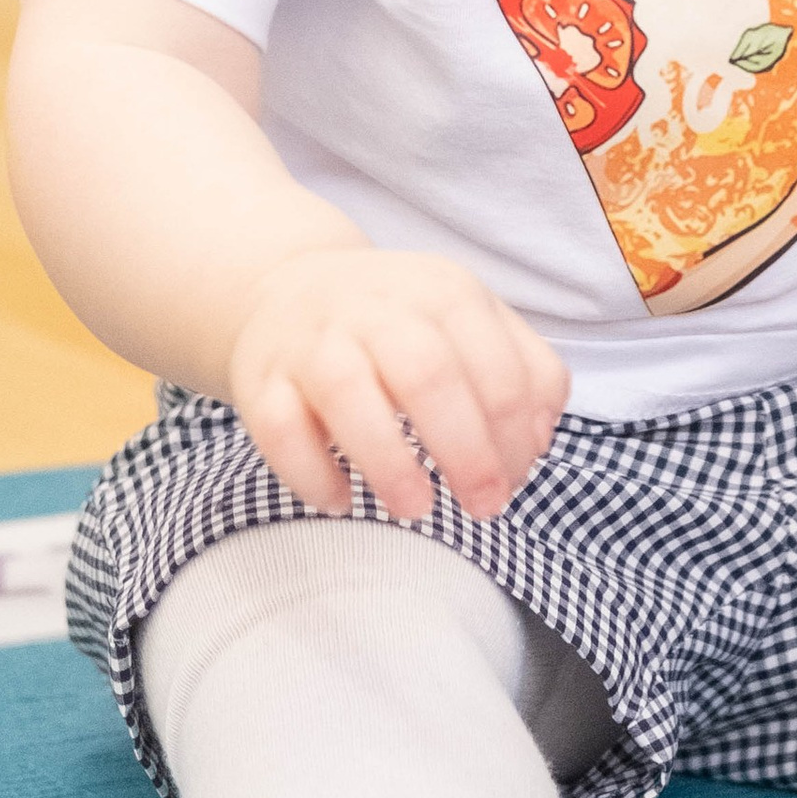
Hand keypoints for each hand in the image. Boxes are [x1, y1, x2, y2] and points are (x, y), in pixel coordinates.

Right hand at [230, 247, 567, 524]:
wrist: (287, 289)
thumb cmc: (399, 324)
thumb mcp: (471, 322)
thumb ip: (523, 371)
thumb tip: (536, 441)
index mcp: (444, 293)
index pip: (499, 368)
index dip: (516, 437)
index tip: (514, 480)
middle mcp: (376, 308)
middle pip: (430, 375)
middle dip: (467, 452)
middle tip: (483, 506)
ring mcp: (313, 341)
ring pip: (348, 394)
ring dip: (390, 463)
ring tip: (416, 508)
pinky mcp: (260, 379)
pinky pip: (279, 429)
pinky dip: (312, 474)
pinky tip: (341, 500)